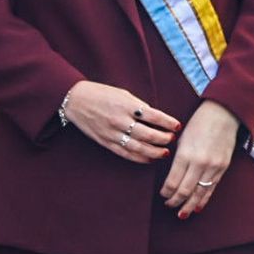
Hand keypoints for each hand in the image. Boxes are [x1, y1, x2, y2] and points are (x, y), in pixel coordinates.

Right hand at [63, 81, 179, 163]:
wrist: (76, 100)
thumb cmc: (102, 94)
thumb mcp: (124, 94)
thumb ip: (139, 106)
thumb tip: (156, 118)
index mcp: (126, 105)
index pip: (153, 116)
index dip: (167, 122)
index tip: (177, 126)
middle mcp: (119, 120)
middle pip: (147, 134)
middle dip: (163, 139)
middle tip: (172, 139)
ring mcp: (112, 133)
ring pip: (137, 147)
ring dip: (154, 152)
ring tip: (165, 153)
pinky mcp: (105, 142)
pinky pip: (124, 153)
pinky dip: (139, 158)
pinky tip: (149, 159)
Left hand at [161, 100, 238, 218]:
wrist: (224, 114)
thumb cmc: (199, 124)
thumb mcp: (182, 140)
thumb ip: (178, 160)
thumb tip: (172, 179)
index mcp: (185, 155)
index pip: (172, 182)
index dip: (166, 193)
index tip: (162, 195)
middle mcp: (199, 163)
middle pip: (184, 191)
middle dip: (175, 202)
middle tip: (169, 206)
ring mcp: (213, 167)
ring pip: (199, 193)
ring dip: (189, 205)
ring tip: (182, 214)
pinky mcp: (223, 168)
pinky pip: (211, 188)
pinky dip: (203, 199)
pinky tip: (197, 206)